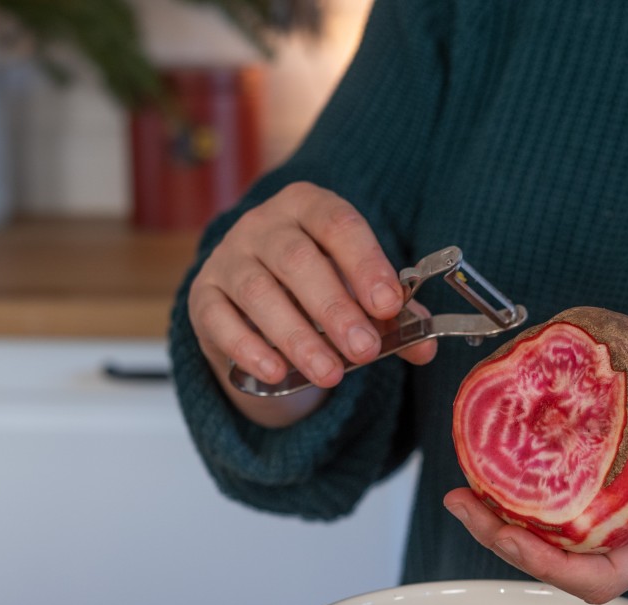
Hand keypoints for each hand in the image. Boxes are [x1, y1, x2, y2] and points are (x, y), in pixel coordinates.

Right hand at [188, 182, 435, 424]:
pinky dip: (248, 348)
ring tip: (331, 374)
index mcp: (308, 207)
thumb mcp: (355, 291)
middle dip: (334, 309)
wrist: (253, 300)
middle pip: (297, 260)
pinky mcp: (202, 296)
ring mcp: (227, 258)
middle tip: (365, 350)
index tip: (389, 305)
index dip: (365, 263)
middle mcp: (263, 225)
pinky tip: (276, 373)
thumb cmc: (316, 286)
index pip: (337, 224)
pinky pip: (220, 320)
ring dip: (297, 337)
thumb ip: (390, 316)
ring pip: (258, 292)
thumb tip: (425, 348)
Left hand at [444, 358, 627, 603]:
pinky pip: (565, 520)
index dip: (553, 567)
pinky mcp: (620, 508)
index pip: (605, 576)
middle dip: (508, 545)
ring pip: (558, 549)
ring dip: (506, 527)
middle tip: (462, 500)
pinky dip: (527, 504)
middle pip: (565, 569)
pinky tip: (498, 473)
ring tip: (462, 492)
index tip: (513, 537)